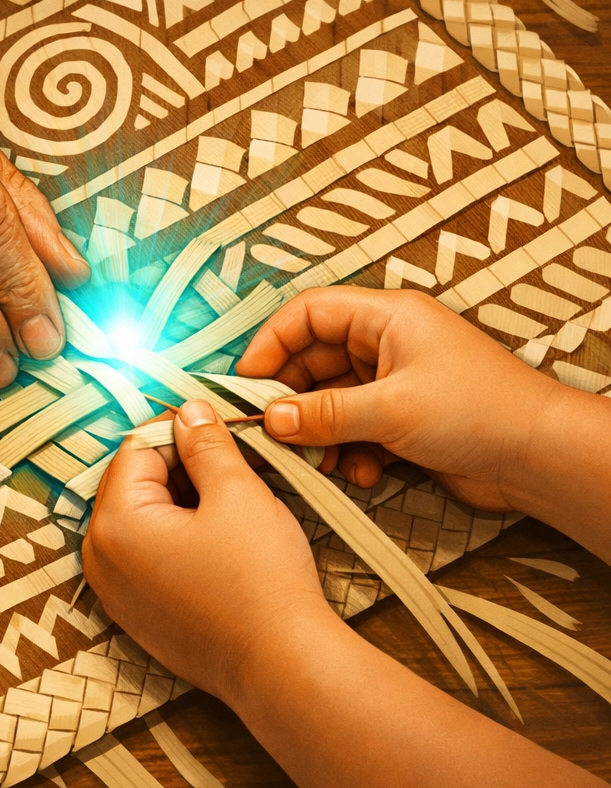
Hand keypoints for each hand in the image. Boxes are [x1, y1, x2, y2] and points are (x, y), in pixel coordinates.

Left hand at [82, 400, 330, 708]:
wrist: (283, 667)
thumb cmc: (261, 580)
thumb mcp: (236, 492)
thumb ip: (205, 444)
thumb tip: (189, 411)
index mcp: (115, 522)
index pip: (137, 449)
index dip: (181, 432)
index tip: (219, 431)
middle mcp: (100, 559)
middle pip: (132, 484)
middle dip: (178, 468)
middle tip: (229, 468)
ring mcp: (114, 593)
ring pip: (140, 519)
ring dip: (178, 502)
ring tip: (228, 506)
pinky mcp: (136, 616)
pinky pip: (144, 557)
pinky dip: (174, 539)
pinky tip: (217, 544)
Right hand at [234, 286, 587, 514]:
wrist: (540, 458)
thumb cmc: (481, 411)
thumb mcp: (392, 409)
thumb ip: (325, 413)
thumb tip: (273, 419)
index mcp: (386, 318)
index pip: (308, 313)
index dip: (272, 343)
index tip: (247, 382)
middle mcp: (386, 345)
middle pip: (314, 361)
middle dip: (293, 399)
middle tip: (273, 432)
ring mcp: (393, 383)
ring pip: (331, 401)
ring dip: (320, 433)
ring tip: (319, 460)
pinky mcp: (401, 420)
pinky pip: (353, 429)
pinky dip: (348, 452)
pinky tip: (361, 473)